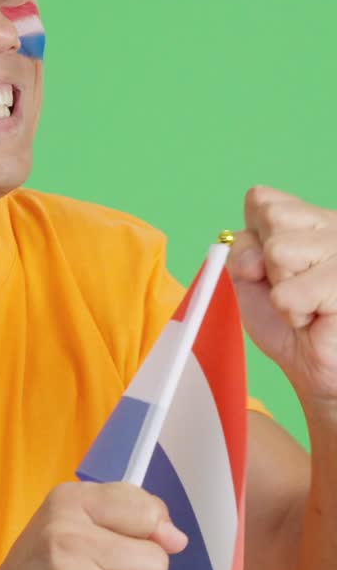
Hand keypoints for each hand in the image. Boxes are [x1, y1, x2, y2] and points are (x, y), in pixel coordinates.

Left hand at [229, 186, 336, 402]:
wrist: (324, 369)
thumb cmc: (292, 324)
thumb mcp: (252, 279)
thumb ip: (242, 251)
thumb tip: (252, 253)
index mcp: (312, 218)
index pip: (262, 199)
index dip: (253, 241)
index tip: (272, 271)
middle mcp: (334, 224)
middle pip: (271, 217)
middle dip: (268, 264)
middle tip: (293, 290)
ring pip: (279, 250)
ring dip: (282, 289)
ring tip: (306, 305)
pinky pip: (288, 293)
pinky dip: (294, 314)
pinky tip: (317, 319)